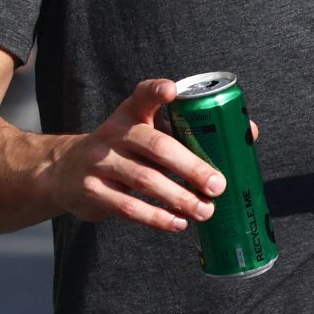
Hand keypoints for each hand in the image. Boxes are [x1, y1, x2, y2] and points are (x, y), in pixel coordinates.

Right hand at [38, 79, 247, 232]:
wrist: (63, 172)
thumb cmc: (124, 150)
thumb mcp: (146, 131)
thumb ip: (187, 131)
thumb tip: (249, 133)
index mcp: (130, 113)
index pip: (143, 95)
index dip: (157, 91)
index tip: (172, 91)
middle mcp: (114, 134)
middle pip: (157, 146)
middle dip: (192, 166)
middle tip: (219, 185)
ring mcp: (100, 163)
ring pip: (145, 180)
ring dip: (179, 198)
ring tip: (206, 210)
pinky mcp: (92, 192)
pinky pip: (129, 207)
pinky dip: (157, 218)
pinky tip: (179, 223)